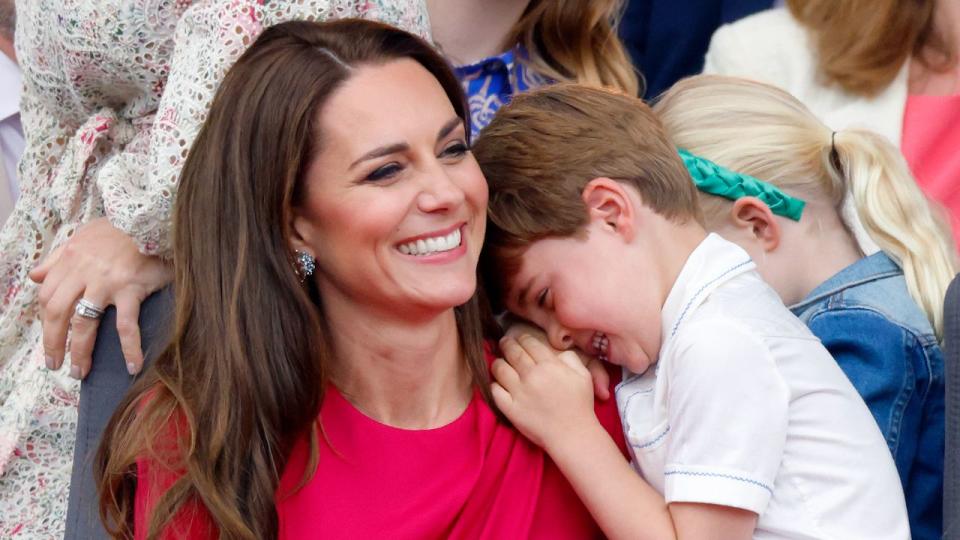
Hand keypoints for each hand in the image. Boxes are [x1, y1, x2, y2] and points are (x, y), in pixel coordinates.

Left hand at [29, 217, 172, 378]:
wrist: (153, 218)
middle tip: (55, 364)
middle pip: (58, 313)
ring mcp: (106, 282)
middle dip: (54, 342)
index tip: (52, 339)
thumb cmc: (121, 230)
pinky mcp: (130, 290)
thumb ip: (58, 258)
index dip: (46, 322)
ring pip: (84, 323)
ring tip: (80, 372)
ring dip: (80, 351)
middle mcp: (83, 272)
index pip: (48, 296)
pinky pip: (126, 325)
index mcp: (70, 260)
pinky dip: (129, 348)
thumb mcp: (83, 237)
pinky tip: (134, 365)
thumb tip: (35, 276)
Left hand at [503, 322, 609, 399]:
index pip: (529, 342)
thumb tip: (556, 351)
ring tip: (499, 362)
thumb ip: (570, 358)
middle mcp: (531, 375)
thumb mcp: (583, 375)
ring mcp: (519, 392)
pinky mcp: (510, 408)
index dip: (522, 338)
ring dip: (498, 362)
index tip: (519, 338)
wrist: (572, 435)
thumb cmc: (580, 405)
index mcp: (549, 365)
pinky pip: (494, 390)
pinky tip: (498, 383)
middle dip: (506, 344)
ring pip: (499, 368)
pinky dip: (494, 384)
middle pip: (512, 351)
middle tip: (504, 342)